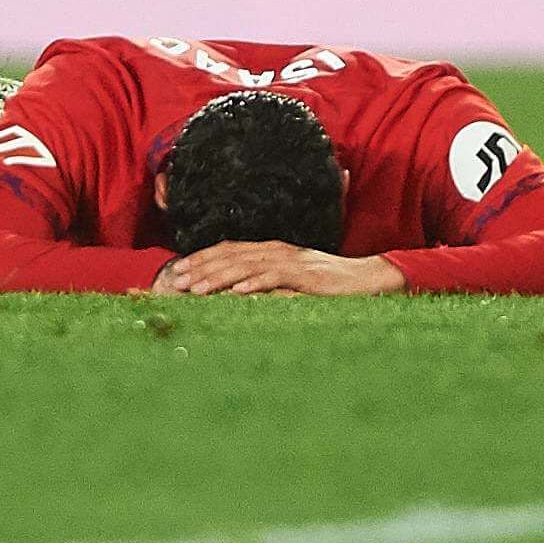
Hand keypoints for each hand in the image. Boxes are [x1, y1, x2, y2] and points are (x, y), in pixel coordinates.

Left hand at [157, 243, 406, 295]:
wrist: (365, 279)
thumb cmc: (328, 283)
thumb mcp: (291, 281)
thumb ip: (266, 283)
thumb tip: (236, 293)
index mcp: (272, 250)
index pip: (229, 249)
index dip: (202, 258)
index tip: (179, 271)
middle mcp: (277, 250)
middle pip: (232, 255)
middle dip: (202, 268)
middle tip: (178, 281)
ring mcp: (291, 260)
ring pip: (247, 265)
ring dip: (219, 277)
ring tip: (198, 289)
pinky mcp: (305, 274)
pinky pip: (275, 277)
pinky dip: (254, 283)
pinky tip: (236, 292)